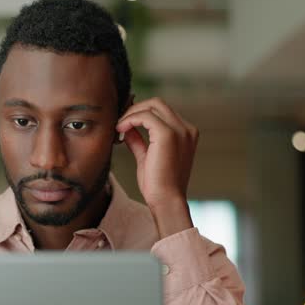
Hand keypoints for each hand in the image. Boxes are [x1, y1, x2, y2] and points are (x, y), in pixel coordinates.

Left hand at [116, 97, 198, 236]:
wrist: (166, 200)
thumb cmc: (158, 185)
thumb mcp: (147, 157)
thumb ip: (139, 141)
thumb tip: (126, 129)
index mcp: (186, 134)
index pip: (162, 111)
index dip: (140, 112)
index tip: (123, 122)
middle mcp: (186, 129)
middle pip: (158, 103)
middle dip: (135, 108)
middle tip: (119, 122)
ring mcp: (180, 130)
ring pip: (152, 105)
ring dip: (131, 113)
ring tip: (119, 127)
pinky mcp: (168, 134)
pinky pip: (145, 116)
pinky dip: (130, 119)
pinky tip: (121, 130)